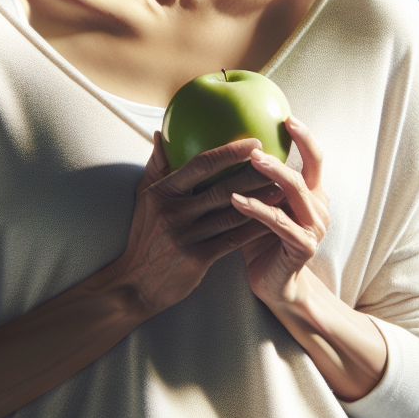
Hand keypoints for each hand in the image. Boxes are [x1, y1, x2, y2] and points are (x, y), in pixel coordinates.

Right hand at [112, 132, 282, 317]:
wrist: (136, 283)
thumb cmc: (144, 235)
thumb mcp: (143, 198)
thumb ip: (156, 166)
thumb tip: (163, 134)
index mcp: (162, 192)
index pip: (201, 165)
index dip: (230, 152)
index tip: (254, 142)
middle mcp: (174, 212)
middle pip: (222, 188)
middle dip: (253, 175)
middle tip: (277, 163)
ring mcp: (186, 237)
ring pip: (232, 214)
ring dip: (260, 201)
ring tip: (281, 189)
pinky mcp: (198, 258)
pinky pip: (233, 240)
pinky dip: (254, 228)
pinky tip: (272, 220)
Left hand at [231, 116, 330, 308]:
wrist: (275, 286)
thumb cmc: (260, 241)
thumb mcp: (258, 205)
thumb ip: (251, 179)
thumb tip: (219, 147)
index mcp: (312, 193)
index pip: (314, 158)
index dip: (305, 137)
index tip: (287, 117)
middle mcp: (318, 207)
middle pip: (307, 171)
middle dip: (283, 154)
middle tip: (256, 145)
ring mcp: (314, 227)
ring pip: (294, 193)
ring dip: (271, 176)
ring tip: (249, 163)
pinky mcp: (303, 246)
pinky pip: (278, 222)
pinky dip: (257, 208)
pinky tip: (235, 199)